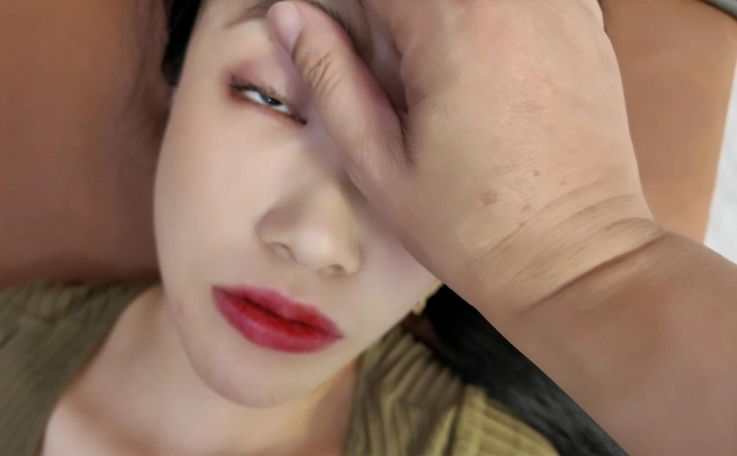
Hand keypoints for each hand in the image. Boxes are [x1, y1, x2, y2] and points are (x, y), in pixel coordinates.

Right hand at [267, 0, 663, 316]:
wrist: (572, 259)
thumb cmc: (470, 227)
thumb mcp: (378, 163)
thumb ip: (330, 77)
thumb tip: (292, 16)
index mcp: (452, 27)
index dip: (345, 8)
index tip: (337, 38)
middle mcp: (513, 0)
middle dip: (390, 14)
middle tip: (386, 69)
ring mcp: (561, 7)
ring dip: (436, 17)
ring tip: (426, 70)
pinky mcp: (587, 27)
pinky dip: (487, 17)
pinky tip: (479, 62)